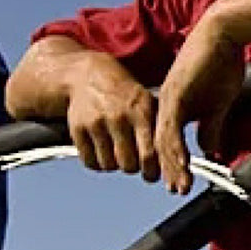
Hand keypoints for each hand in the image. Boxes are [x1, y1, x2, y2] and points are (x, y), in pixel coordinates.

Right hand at [66, 55, 160, 179]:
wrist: (88, 75)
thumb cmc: (125, 95)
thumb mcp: (147, 103)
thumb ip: (159, 130)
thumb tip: (172, 162)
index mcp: (141, 111)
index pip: (149, 154)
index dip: (151, 171)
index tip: (151, 174)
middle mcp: (118, 116)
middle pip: (128, 164)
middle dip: (132, 167)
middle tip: (132, 161)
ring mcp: (95, 123)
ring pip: (109, 165)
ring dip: (114, 164)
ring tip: (116, 152)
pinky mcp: (77, 129)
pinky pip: (90, 162)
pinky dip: (97, 162)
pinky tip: (102, 150)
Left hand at [156, 11, 244, 193]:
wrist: (224, 32)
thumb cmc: (221, 63)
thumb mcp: (218, 103)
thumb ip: (210, 125)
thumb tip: (208, 148)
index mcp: (172, 108)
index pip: (167, 142)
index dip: (172, 163)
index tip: (178, 182)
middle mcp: (164, 106)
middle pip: (160, 145)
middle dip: (169, 170)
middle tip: (176, 190)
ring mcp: (168, 100)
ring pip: (163, 141)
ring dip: (172, 165)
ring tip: (179, 185)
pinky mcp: (176, 94)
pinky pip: (172, 128)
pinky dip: (176, 148)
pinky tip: (181, 164)